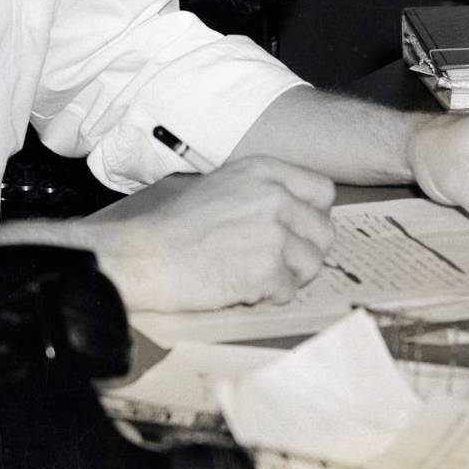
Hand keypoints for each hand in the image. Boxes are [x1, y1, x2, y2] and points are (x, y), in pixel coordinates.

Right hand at [79, 156, 336, 312]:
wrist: (145, 256)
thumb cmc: (175, 225)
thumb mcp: (221, 185)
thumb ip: (262, 191)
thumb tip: (297, 212)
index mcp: (265, 171)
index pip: (323, 191)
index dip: (313, 215)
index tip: (298, 229)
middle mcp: (276, 197)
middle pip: (324, 232)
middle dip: (305, 252)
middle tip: (276, 262)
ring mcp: (274, 234)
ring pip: (312, 265)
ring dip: (289, 276)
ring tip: (254, 275)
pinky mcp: (267, 270)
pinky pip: (289, 291)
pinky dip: (268, 296)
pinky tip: (240, 287)